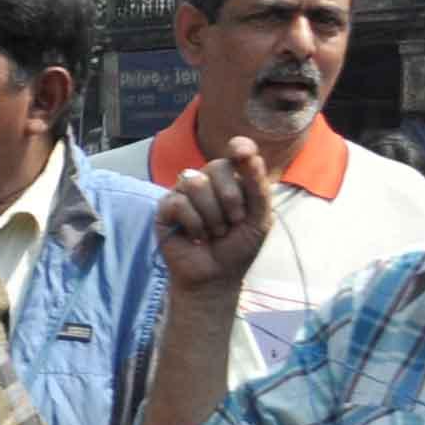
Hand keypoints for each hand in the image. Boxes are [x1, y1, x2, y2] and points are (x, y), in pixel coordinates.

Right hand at [155, 136, 275, 297]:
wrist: (216, 277)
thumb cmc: (238, 247)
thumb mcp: (259, 218)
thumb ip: (258, 186)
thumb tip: (248, 153)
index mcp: (233, 180)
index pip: (236, 153)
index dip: (239, 148)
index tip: (241, 151)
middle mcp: (207, 182)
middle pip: (217, 167)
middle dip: (231, 199)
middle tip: (233, 222)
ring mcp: (184, 193)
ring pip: (195, 183)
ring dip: (211, 215)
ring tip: (214, 232)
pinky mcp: (165, 209)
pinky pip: (179, 203)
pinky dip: (193, 223)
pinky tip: (196, 236)